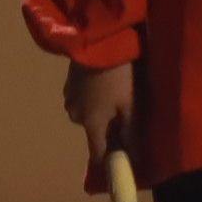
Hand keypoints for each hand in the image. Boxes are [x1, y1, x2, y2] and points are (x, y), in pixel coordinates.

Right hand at [65, 60, 130, 180]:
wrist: (97, 42)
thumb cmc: (117, 77)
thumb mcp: (129, 105)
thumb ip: (130, 132)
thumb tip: (133, 157)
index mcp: (90, 124)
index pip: (96, 152)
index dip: (107, 159)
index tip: (120, 159)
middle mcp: (75, 114)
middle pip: (91, 131)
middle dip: (105, 130)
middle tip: (122, 118)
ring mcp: (69, 97)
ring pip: (84, 114)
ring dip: (96, 113)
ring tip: (112, 98)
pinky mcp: (68, 82)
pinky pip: (80, 100)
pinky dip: (90, 99)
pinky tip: (102, 86)